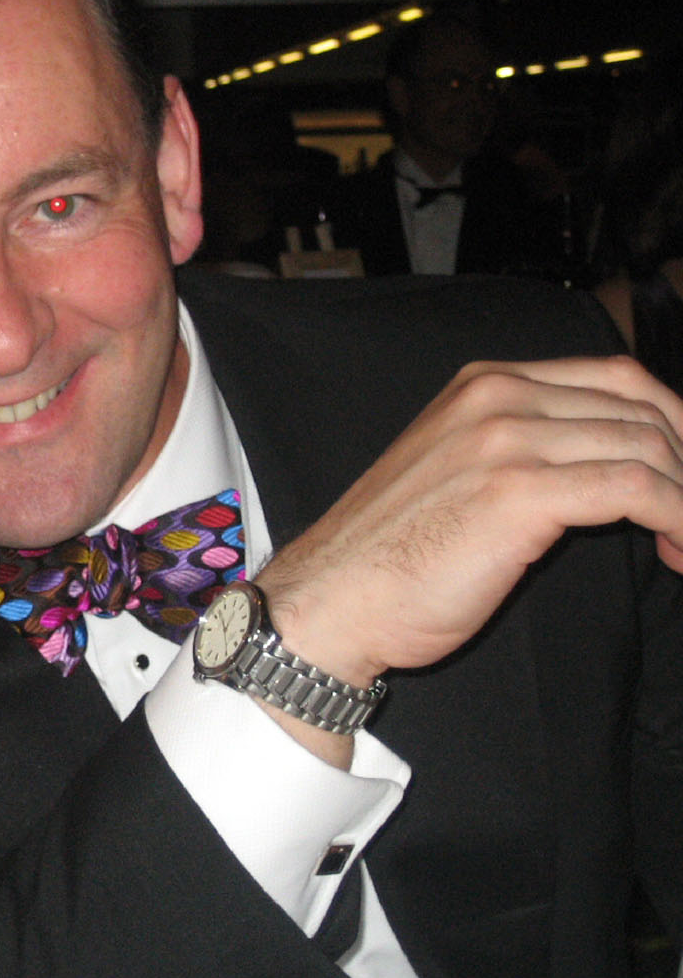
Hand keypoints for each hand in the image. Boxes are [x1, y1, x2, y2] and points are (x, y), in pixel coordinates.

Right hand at [257, 355, 682, 686]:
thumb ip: (523, 451)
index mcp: (482, 385)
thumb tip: (607, 468)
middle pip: (642, 406)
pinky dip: (680, 517)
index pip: (616, 377)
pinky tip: (679, 550)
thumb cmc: (387, 557)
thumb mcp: (456, 473)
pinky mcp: (518, 493)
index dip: (673, 425)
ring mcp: (506, 440)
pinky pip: (636, 488)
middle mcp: (497, 397)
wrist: (329, 600)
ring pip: (648, 445)